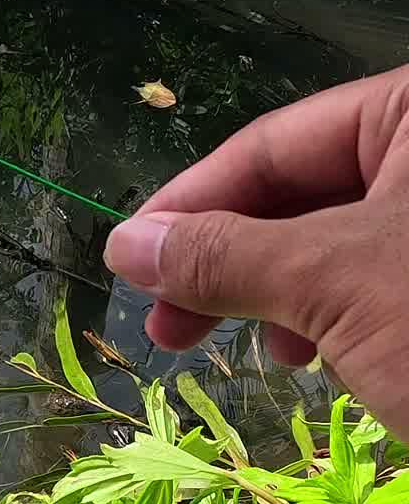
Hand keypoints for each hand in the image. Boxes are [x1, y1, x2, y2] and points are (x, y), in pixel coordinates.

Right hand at [103, 65, 408, 435]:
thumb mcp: (331, 282)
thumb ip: (226, 255)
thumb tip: (125, 245)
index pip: (273, 143)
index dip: (191, 203)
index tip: (130, 259)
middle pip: (302, 191)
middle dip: (232, 263)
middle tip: (168, 328)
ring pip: (336, 240)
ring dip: (279, 296)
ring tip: (259, 355)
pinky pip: (378, 275)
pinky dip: (334, 314)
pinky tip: (315, 359)